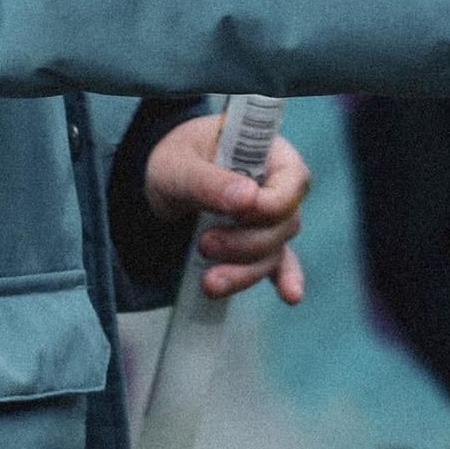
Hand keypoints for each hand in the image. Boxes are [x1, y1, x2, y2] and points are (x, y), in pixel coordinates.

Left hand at [143, 113, 312, 303]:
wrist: (157, 183)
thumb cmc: (173, 161)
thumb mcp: (178, 166)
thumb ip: (209, 181)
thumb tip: (248, 199)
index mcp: (267, 153)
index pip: (291, 181)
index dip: (271, 204)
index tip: (238, 213)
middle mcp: (277, 187)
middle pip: (284, 223)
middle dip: (246, 243)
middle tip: (205, 244)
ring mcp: (270, 219)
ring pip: (275, 251)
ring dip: (245, 271)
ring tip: (209, 281)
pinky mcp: (259, 245)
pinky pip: (279, 264)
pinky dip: (285, 279)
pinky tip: (290, 296)